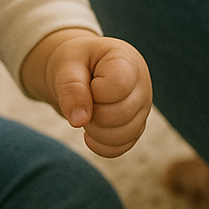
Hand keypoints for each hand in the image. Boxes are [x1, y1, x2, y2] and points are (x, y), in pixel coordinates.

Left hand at [20, 29, 152, 157]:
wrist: (79, 70)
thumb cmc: (75, 62)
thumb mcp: (66, 66)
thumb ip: (71, 88)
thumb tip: (78, 121)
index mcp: (126, 60)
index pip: (119, 85)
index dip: (96, 92)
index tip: (87, 82)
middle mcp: (141, 84)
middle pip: (122, 114)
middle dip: (93, 114)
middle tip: (83, 100)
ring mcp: (141, 108)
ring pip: (124, 136)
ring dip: (96, 131)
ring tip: (87, 113)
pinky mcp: (135, 127)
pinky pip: (121, 148)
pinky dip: (100, 145)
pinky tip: (89, 131)